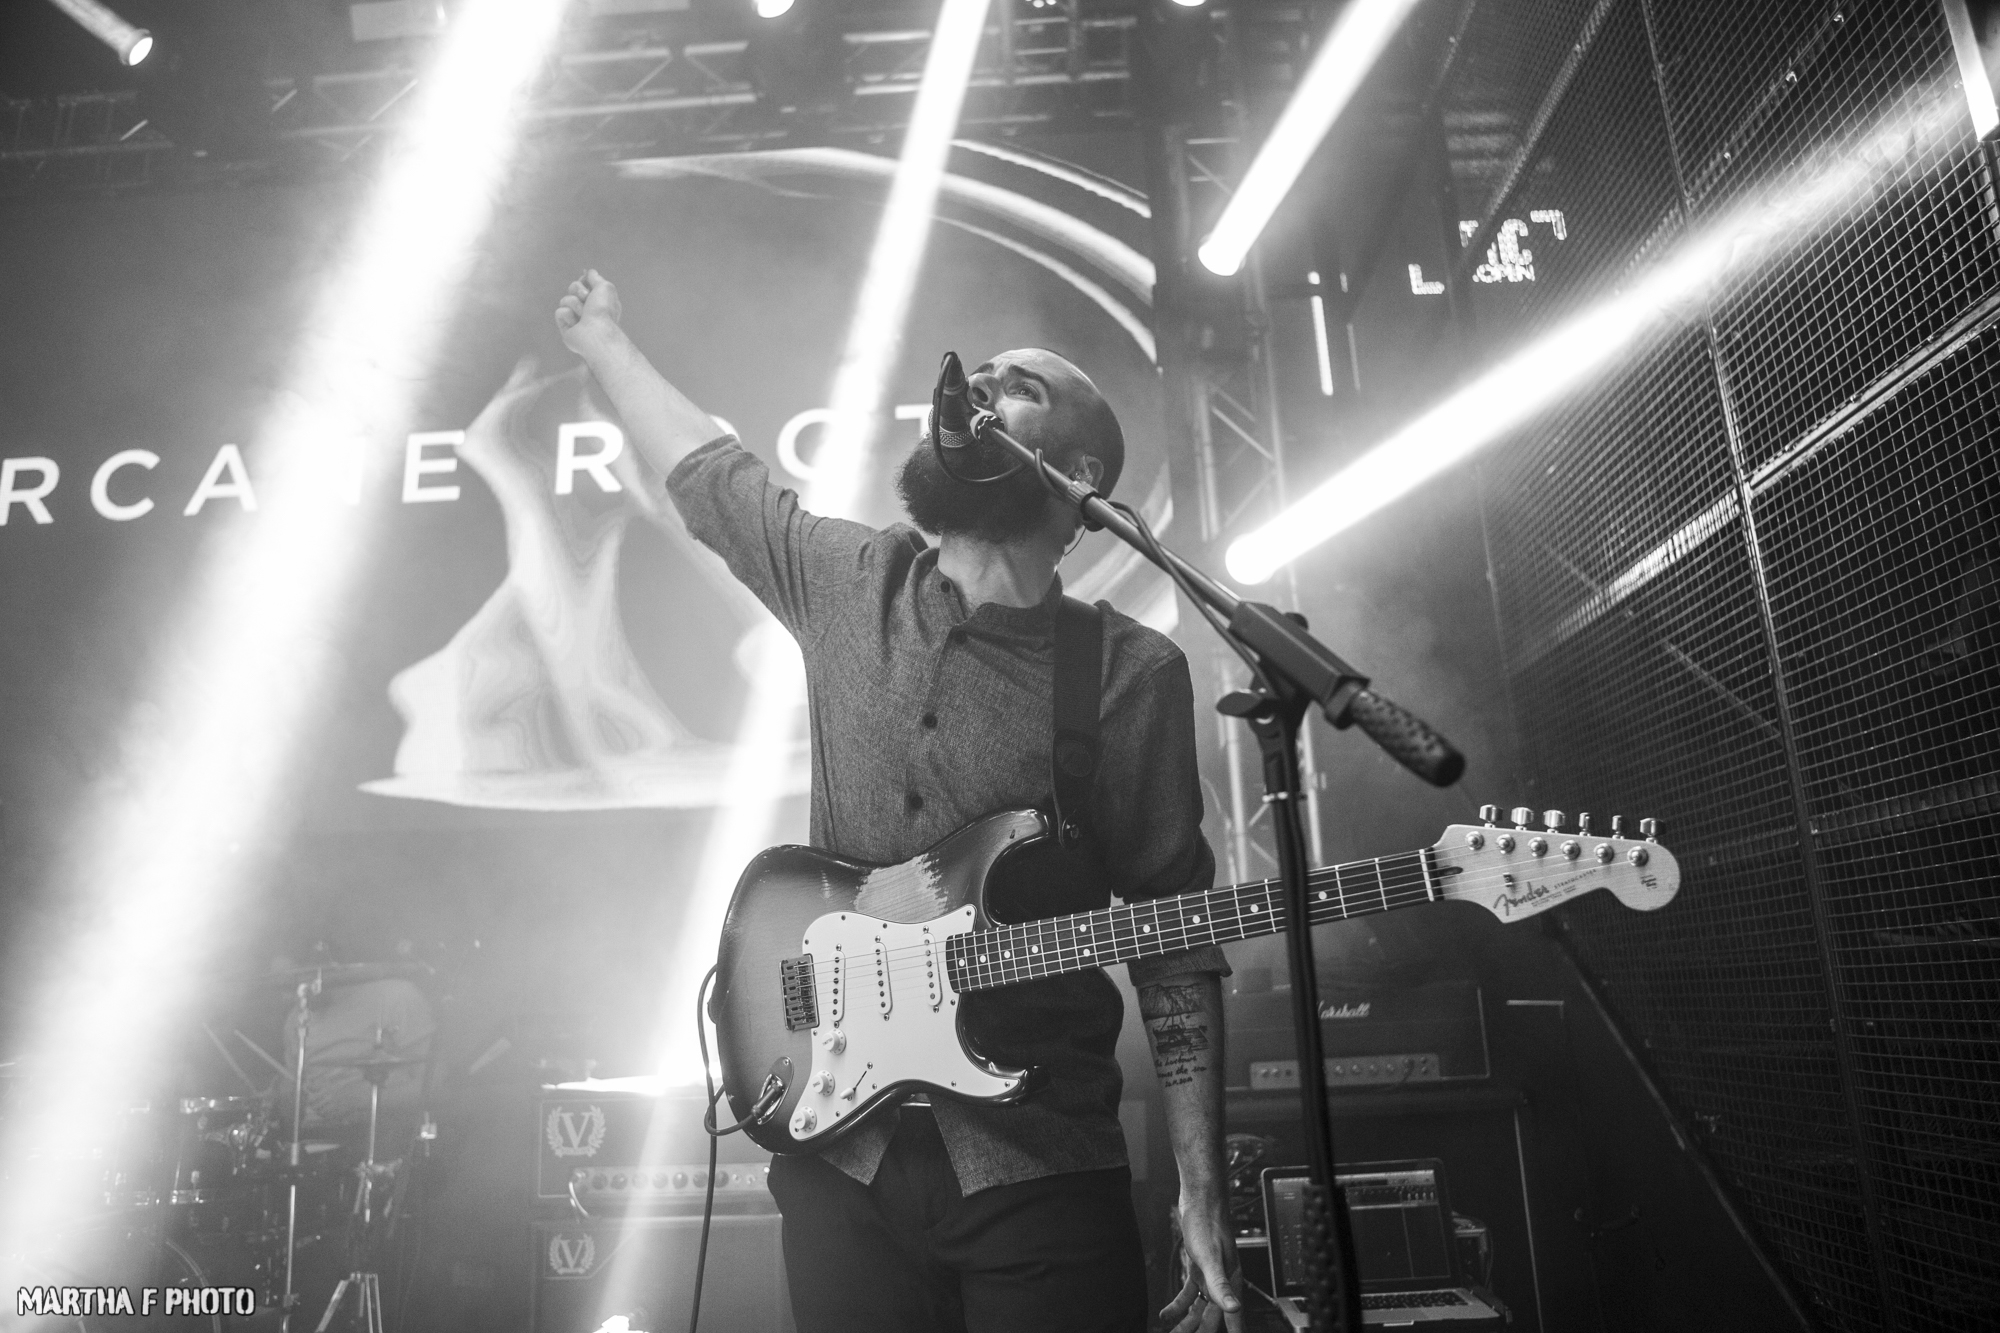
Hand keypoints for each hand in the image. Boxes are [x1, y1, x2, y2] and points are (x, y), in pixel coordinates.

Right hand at [555, 268, 622, 352]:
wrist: (596, 332)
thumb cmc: (603, 310)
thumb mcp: (604, 287)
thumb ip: (595, 277)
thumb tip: (590, 272)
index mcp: (599, 300)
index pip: (584, 284)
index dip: (583, 281)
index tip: (586, 281)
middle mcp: (588, 309)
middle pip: (572, 289)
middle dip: (578, 290)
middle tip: (586, 298)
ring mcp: (576, 318)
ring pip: (565, 300)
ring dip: (574, 304)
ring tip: (583, 315)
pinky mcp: (566, 327)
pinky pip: (559, 312)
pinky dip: (567, 315)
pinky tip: (575, 324)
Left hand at [1162, 1195, 1244, 1332]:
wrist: (1201, 1202)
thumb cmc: (1208, 1224)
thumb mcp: (1210, 1257)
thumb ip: (1220, 1284)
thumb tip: (1234, 1308)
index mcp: (1231, 1282)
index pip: (1234, 1318)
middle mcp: (1222, 1282)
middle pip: (1212, 1317)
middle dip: (1201, 1331)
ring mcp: (1209, 1277)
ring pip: (1199, 1309)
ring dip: (1186, 1323)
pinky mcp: (1198, 1270)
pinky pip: (1188, 1295)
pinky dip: (1178, 1306)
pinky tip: (1166, 1314)